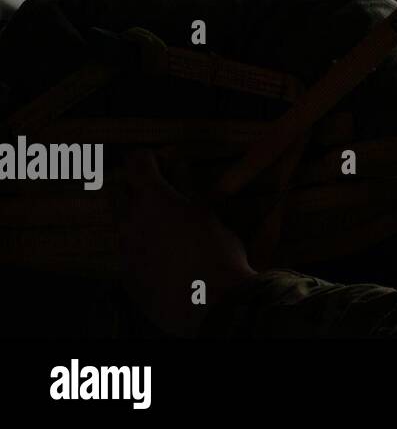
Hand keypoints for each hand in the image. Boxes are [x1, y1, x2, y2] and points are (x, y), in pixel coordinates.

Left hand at [116, 150, 256, 336]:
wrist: (210, 303)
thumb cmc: (217, 253)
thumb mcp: (208, 212)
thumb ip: (187, 185)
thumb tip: (177, 162)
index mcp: (152, 199)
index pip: (135, 161)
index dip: (149, 157)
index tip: (163, 161)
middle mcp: (129, 222)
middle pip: (116, 189)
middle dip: (134, 184)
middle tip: (160, 191)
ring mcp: (124, 251)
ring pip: (120, 222)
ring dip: (137, 217)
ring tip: (166, 226)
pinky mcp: (126, 275)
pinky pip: (127, 252)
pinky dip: (141, 247)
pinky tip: (165, 256)